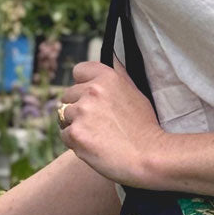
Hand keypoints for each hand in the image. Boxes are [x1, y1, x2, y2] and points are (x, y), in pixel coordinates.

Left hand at [57, 60, 164, 187]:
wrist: (149, 156)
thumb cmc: (145, 127)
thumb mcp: (136, 92)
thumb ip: (119, 76)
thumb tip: (113, 58)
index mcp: (107, 77)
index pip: (79, 71)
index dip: (83, 84)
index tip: (91, 98)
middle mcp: (92, 90)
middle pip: (68, 95)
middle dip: (79, 108)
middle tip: (99, 123)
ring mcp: (82, 111)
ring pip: (64, 116)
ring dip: (76, 125)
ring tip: (98, 136)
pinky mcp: (75, 133)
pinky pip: (64, 135)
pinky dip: (75, 142)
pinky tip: (93, 146)